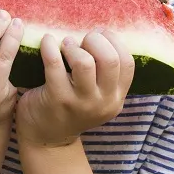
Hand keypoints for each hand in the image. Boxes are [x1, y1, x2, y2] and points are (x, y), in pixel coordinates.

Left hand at [15, 29, 135, 146]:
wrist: (46, 138)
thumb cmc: (71, 107)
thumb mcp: (96, 95)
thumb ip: (104, 74)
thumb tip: (100, 34)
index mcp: (116, 97)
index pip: (127, 62)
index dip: (113, 42)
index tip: (99, 36)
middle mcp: (103, 102)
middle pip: (110, 60)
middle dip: (96, 40)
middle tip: (82, 40)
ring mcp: (80, 102)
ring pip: (85, 62)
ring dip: (74, 46)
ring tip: (66, 45)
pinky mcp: (57, 99)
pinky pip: (55, 64)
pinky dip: (50, 46)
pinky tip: (47, 41)